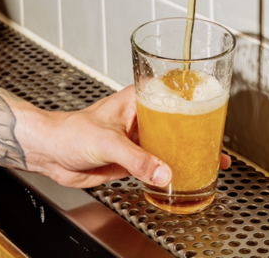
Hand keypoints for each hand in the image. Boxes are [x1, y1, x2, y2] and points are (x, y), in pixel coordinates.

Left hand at [17, 85, 230, 188]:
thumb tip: (164, 172)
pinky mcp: (131, 158)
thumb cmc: (70, 132)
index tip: (214, 103)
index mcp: (136, 99)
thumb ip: (137, 159)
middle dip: (197, 131)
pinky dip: (171, 170)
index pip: (171, 92)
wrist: (50, 154)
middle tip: (218, 141)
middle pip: (175, 121)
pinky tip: (183, 176)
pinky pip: (157, 164)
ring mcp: (137, 138)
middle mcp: (140, 117)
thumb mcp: (108, 142)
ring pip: (169, 143)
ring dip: (187, 152)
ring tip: (210, 161)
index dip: (192, 96)